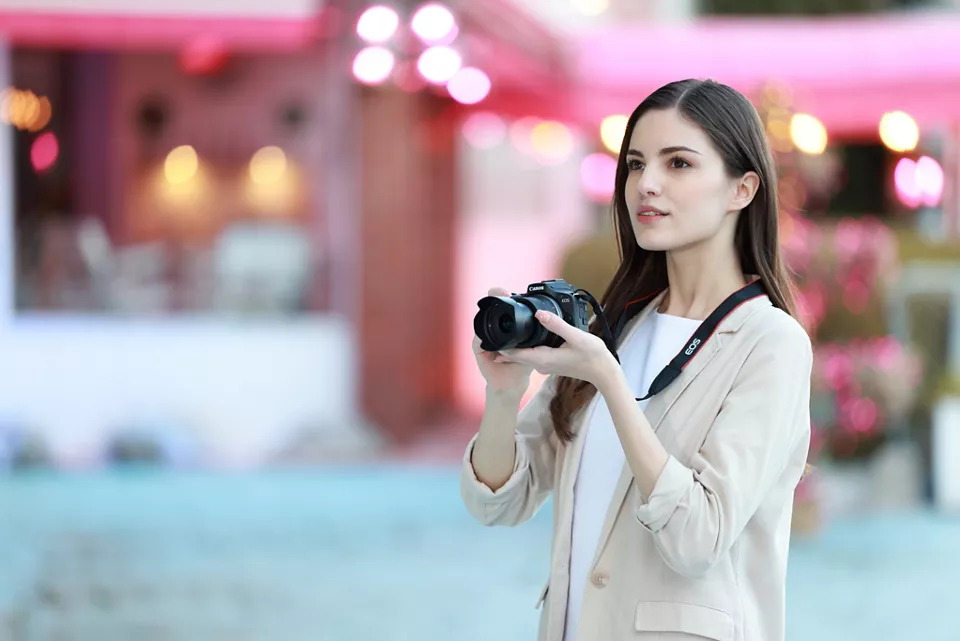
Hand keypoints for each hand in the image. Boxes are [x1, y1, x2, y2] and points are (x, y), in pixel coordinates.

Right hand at [473, 287, 533, 394]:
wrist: (511, 385)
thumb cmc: (522, 367)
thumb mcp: (534, 348)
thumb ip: (539, 335)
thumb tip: (546, 318)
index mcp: (506, 330)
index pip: (502, 310)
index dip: (502, 298)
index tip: (508, 291)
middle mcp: (494, 333)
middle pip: (491, 313)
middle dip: (493, 300)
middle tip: (499, 292)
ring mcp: (485, 342)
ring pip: (482, 325)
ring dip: (486, 316)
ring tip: (492, 308)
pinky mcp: (479, 352)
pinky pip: (477, 342)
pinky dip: (480, 338)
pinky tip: (485, 334)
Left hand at [495, 310, 617, 387]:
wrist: (603, 372)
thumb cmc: (592, 356)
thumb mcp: (576, 337)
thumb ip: (557, 325)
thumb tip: (539, 314)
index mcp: (543, 358)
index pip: (514, 353)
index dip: (500, 346)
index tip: (487, 338)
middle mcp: (541, 364)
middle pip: (515, 354)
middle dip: (502, 345)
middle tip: (489, 332)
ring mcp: (545, 364)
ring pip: (523, 355)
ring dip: (512, 345)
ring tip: (501, 332)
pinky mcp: (550, 362)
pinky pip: (531, 355)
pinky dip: (524, 347)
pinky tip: (523, 337)